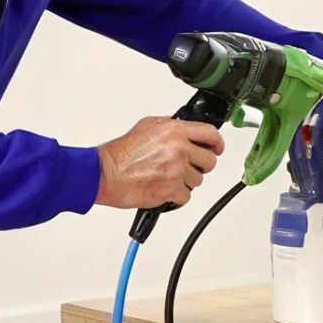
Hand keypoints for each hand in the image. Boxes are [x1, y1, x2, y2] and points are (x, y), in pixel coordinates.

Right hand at [94, 116, 225, 209]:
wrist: (105, 173)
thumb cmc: (122, 153)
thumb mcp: (147, 126)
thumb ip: (171, 127)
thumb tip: (187, 131)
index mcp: (174, 131)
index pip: (210, 134)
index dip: (217, 143)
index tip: (217, 148)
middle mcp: (178, 148)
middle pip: (209, 160)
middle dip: (199, 165)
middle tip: (186, 167)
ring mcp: (175, 170)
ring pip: (198, 180)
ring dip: (185, 181)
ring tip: (166, 177)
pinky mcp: (171, 189)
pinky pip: (186, 196)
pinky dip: (176, 196)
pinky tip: (163, 188)